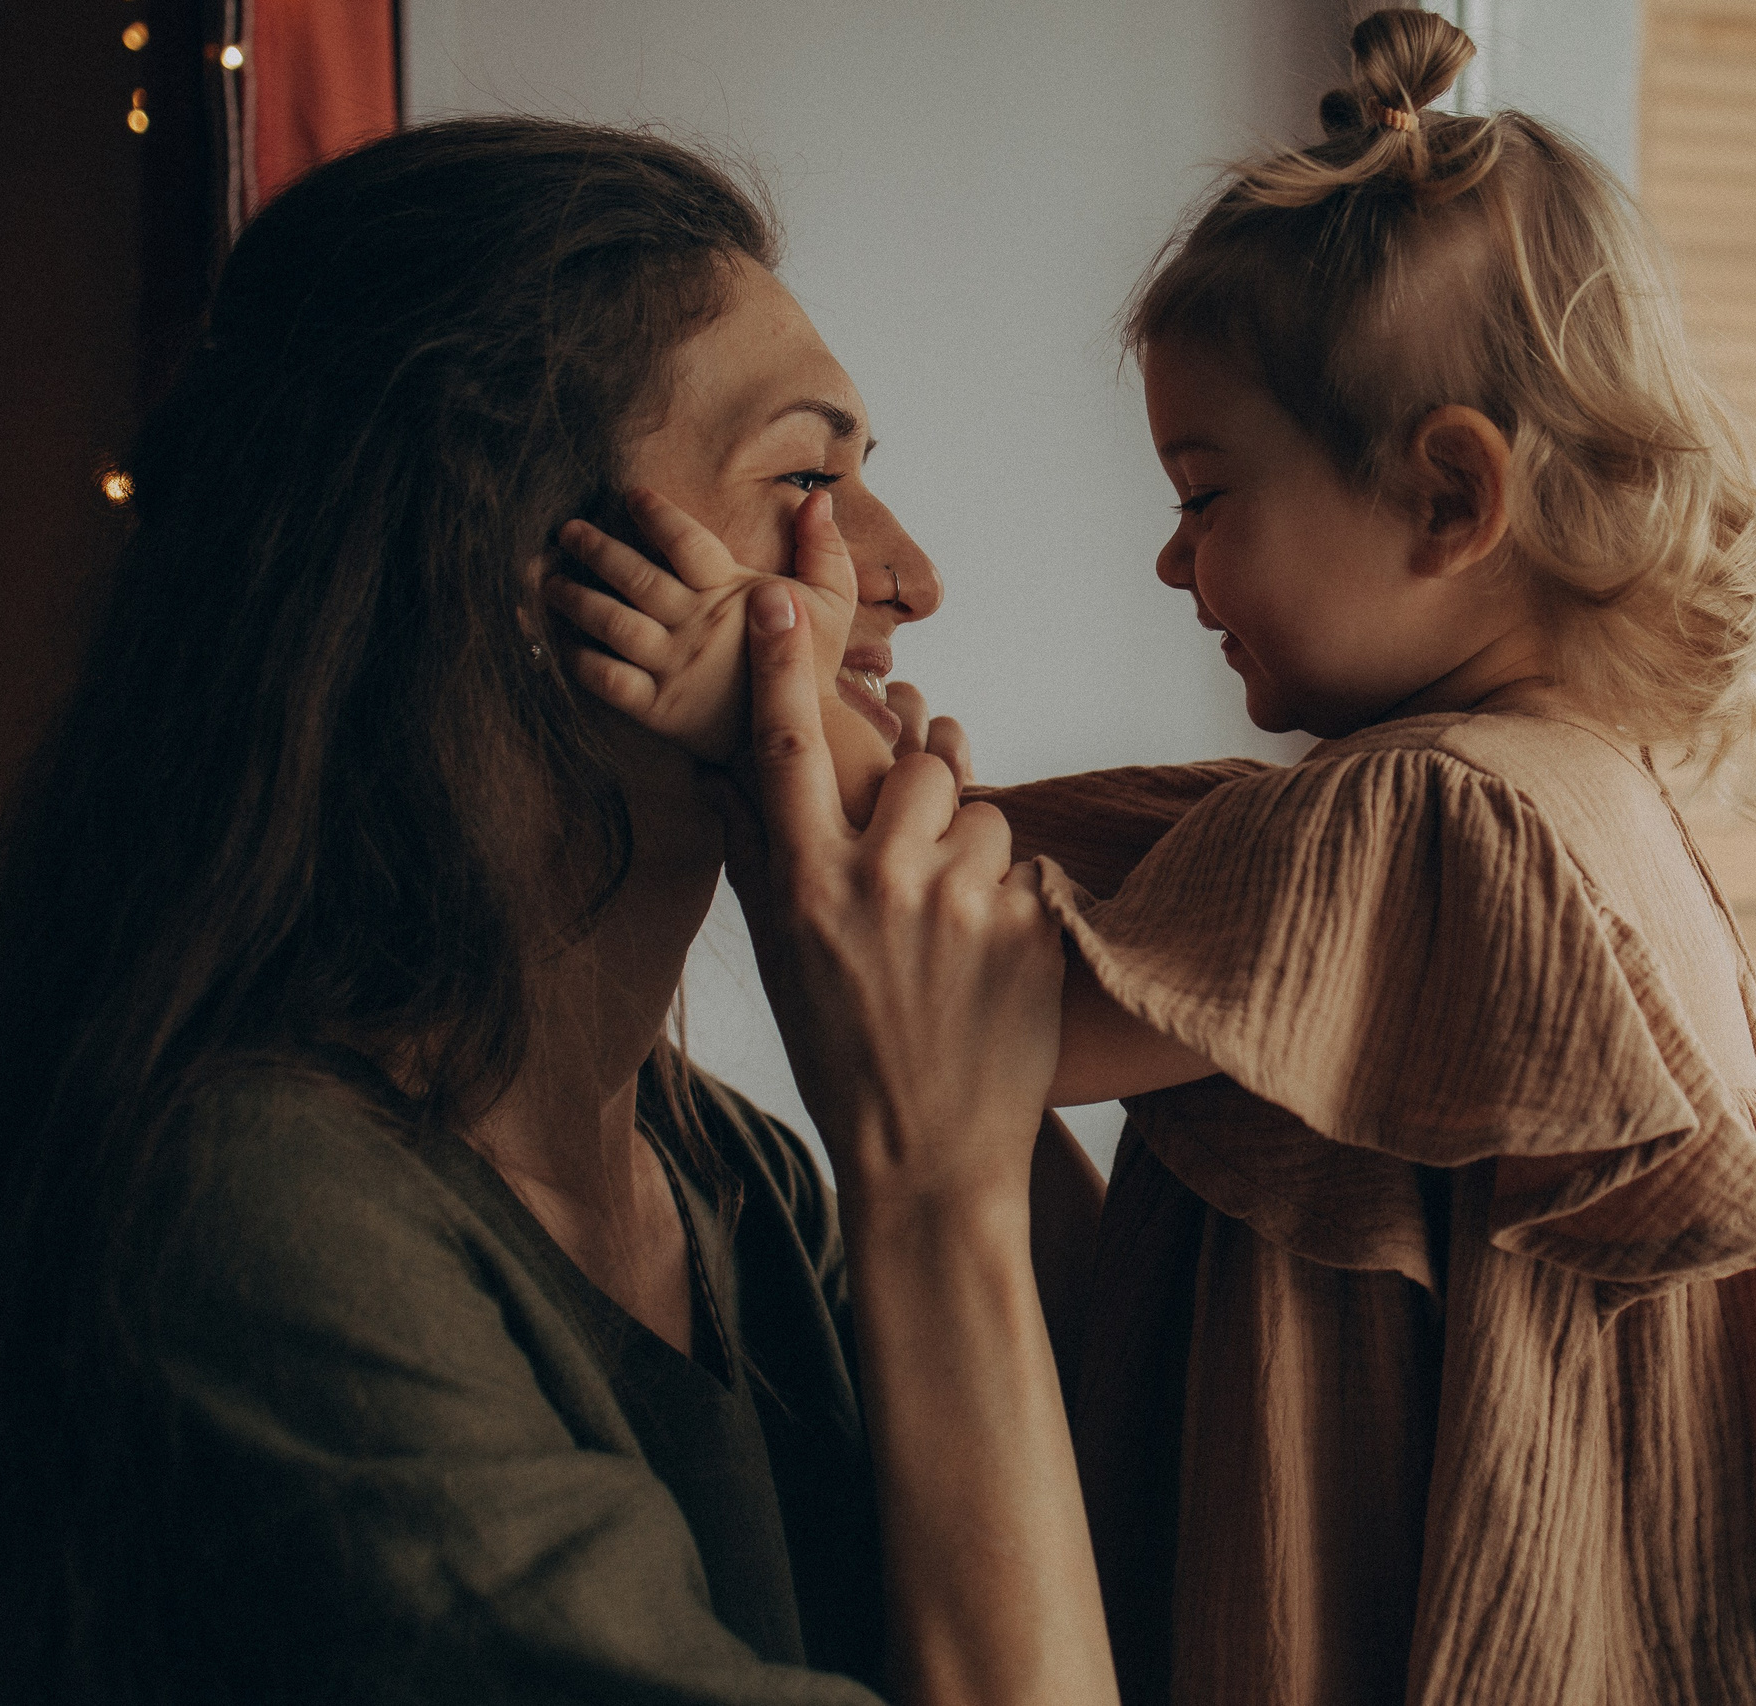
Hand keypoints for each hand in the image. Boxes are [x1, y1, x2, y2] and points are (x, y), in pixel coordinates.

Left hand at [543, 486, 857, 765]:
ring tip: (551, 581)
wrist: (800, 733)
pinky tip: (563, 642)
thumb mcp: (833, 601)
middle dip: (596, 548)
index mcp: (732, 593)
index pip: (685, 541)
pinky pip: (607, 680)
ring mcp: (673, 667)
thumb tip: (819, 496)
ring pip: (612, 624)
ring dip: (576, 599)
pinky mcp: (658, 707)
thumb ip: (824, 547)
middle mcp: (696, 626)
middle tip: (568, 531)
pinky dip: (580, 660)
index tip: (630, 497)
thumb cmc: (811, 662)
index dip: (656, 515)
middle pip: (635, 577)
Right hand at [716, 580, 1060, 1203]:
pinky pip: (1028, 870)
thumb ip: (760, 861)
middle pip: (919, 768)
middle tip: (922, 861)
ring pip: (984, 815)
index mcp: (805, 887)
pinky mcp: (1029, 925)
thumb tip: (725, 777)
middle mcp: (878, 882)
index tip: (778, 597)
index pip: (788, 750)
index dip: (783, 666)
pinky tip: (993, 969)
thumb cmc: (845, 1059)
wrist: (931, 1158)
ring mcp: (960, 901)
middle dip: (930, 794)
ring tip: (956, 936)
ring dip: (976, 857)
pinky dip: (1016, 907)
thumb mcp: (783, 961)